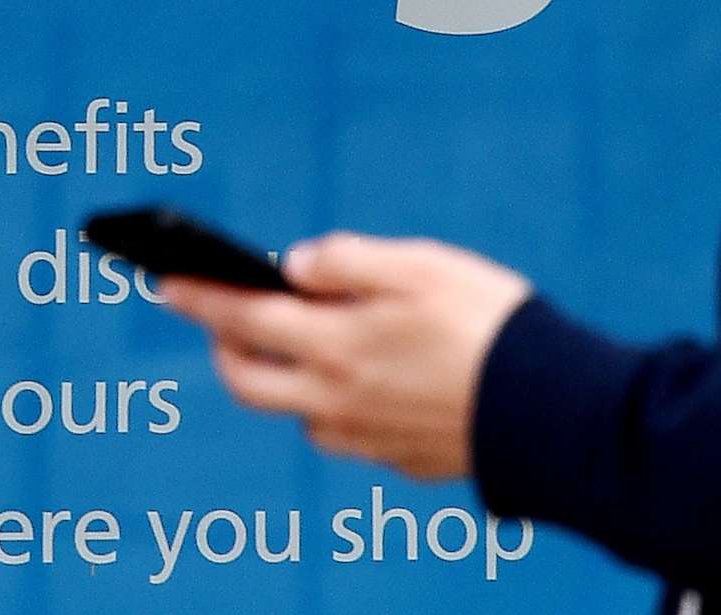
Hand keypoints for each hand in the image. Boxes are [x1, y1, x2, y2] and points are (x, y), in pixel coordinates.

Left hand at [159, 232, 532, 480]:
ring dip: (284, 376)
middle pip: (247, 381)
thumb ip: (346, 261)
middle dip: (224, 346)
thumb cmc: (489, 321)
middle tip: (226, 316)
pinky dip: (334, 404)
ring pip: (296, 411)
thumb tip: (293, 266)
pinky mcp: (400, 459)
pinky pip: (343, 434)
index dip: (198, 297)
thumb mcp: (419, 264)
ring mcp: (365, 437)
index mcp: (335, 344)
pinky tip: (364, 380)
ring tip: (302, 339)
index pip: (240, 318)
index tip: (164, 281)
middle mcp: (336, 399)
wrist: (556, 409)